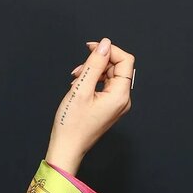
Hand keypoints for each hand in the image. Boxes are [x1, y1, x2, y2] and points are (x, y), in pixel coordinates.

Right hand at [45, 37, 134, 175]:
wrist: (66, 148)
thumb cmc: (71, 125)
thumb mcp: (81, 89)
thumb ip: (94, 64)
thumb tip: (105, 45)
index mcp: (120, 95)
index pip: (125, 61)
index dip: (109, 50)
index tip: (91, 48)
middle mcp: (123, 100)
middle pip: (117, 68)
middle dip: (97, 63)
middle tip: (77, 70)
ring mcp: (116, 105)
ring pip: (109, 76)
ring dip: (92, 72)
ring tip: (75, 80)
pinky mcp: (109, 108)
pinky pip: (105, 87)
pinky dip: (92, 82)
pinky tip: (78, 87)